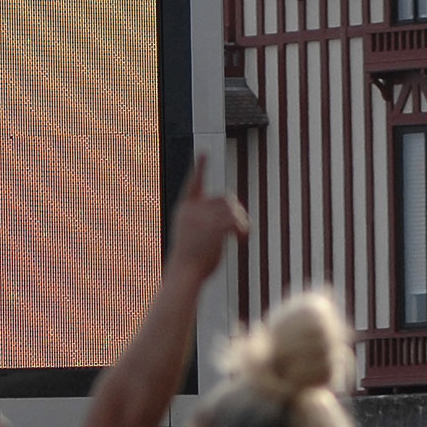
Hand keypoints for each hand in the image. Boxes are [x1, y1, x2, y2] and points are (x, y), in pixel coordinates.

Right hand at [166, 153, 250, 277]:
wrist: (183, 275)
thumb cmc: (189, 262)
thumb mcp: (192, 237)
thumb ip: (206, 223)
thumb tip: (233, 217)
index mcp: (184, 210)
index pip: (194, 183)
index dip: (200, 167)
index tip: (204, 151)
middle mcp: (192, 209)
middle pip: (225, 199)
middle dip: (236, 212)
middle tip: (241, 229)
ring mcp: (201, 218)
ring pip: (232, 209)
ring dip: (241, 222)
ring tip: (241, 236)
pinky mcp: (213, 228)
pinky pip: (235, 220)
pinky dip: (243, 229)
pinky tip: (241, 239)